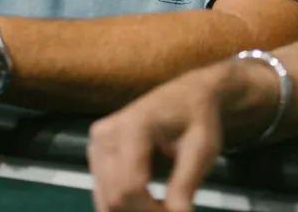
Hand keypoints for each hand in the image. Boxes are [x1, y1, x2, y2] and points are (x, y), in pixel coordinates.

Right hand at [87, 63, 231, 211]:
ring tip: (162, 207)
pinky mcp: (96, 153)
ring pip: (105, 200)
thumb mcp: (201, 149)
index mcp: (133, 126)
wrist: (186, 96)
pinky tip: (148, 203)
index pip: (131, 187)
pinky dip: (125, 206)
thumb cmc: (196, 117)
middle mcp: (106, 134)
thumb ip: (186, 184)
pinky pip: (103, 194)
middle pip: (115, 197)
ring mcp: (97, 144)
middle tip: (173, 211)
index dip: (154, 211)